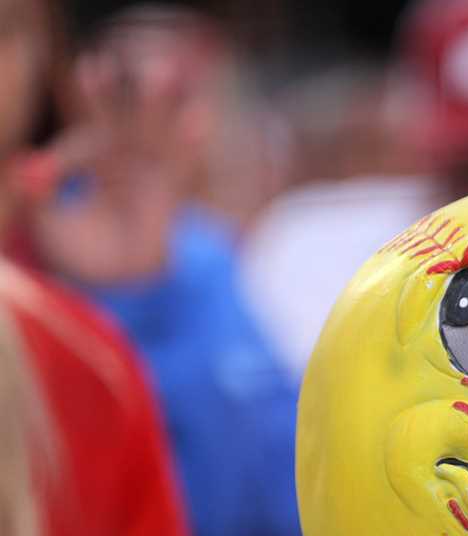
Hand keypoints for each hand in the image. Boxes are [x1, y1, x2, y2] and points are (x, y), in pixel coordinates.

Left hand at [25, 19, 215, 284]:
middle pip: (122, 124)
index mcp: (103, 175)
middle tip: (97, 65)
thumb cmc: (87, 265)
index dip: (66, 157)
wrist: (124, 295)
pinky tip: (199, 116)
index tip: (44, 174)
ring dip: (160, 105)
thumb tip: (24, 165)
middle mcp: (131, 172)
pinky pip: (182, 163)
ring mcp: (153, 181)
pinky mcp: (171, 197)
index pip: (86, 146)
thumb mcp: (48, 226)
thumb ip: (35, 196)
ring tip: (164, 70)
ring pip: (154, 134)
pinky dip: (191, 141)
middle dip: (113, 98)